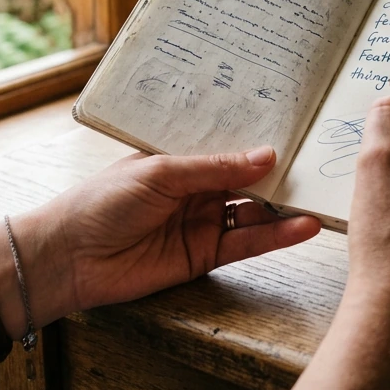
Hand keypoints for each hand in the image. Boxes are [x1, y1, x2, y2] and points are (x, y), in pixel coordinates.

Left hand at [24, 147, 320, 317]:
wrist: (69, 258)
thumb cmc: (102, 201)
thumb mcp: (161, 172)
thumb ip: (215, 168)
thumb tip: (266, 156)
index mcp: (180, 159)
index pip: (229, 147)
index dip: (260, 141)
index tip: (298, 131)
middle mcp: (195, 189)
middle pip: (247, 180)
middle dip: (281, 175)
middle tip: (320, 165)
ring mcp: (202, 222)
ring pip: (254, 212)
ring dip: (285, 207)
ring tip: (320, 198)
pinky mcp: (204, 256)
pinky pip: (247, 243)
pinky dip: (275, 236)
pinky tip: (301, 227)